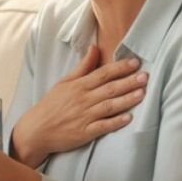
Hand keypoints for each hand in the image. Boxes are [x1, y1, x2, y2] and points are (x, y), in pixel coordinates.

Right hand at [11, 45, 146, 167]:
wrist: (36, 129)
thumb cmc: (51, 105)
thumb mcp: (64, 82)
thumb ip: (82, 66)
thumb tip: (94, 47)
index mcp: (78, 86)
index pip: (103, 73)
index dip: (120, 67)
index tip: (135, 62)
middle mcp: (83, 100)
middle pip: (110, 89)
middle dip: (129, 82)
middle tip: (145, 76)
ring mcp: (84, 116)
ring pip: (109, 106)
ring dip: (127, 100)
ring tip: (142, 93)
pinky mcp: (85, 133)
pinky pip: (103, 126)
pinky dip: (116, 122)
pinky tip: (129, 118)